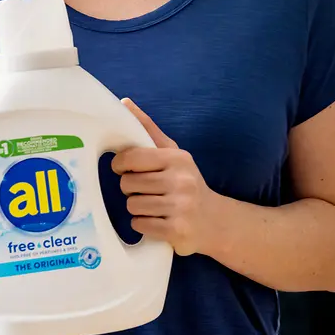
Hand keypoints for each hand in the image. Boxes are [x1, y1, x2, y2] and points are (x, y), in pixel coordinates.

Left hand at [112, 98, 216, 255]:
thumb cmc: (187, 182)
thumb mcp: (173, 153)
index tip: (123, 168)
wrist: (214, 220)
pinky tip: (156, 220)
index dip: (120, 164)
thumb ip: (148, 129)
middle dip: (130, 188)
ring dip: (136, 208)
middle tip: (144, 190)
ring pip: (131, 206)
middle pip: (128, 184)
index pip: (131, 157)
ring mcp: (179, 207)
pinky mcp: (176, 231)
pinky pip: (139, 225)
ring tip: (152, 205)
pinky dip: (143, 224)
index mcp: (177, 158)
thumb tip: (124, 103)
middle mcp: (180, 181)